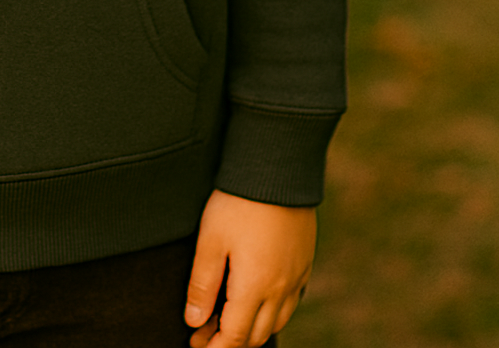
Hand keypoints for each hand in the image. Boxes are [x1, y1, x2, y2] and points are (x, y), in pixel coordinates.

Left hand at [184, 190, 315, 346]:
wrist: (277, 168)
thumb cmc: (239, 202)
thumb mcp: (210, 240)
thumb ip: (202, 284)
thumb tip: (194, 322)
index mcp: (255, 288)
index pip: (235, 337)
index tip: (196, 345)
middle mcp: (280, 289)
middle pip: (256, 335)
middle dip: (231, 342)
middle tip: (206, 334)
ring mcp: (296, 276)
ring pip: (276, 321)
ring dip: (252, 329)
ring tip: (228, 318)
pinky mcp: (304, 262)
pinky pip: (291, 301)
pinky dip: (273, 311)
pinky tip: (258, 298)